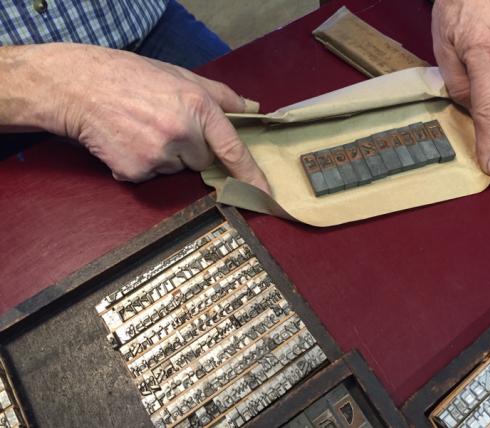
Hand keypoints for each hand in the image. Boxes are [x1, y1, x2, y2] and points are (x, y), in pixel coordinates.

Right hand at [0, 43, 269, 192]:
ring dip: (164, 156)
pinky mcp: (135, 171)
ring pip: (175, 170)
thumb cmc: (131, 77)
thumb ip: (221, 94)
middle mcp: (181, 133)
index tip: (265, 194)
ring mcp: (158, 155)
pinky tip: (127, 142)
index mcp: (198, 106)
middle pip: (201, 161)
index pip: (232, 148)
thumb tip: (253, 106)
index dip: (250, 174)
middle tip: (161, 124)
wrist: (79, 87)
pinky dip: (141, 164)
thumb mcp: (180, 76)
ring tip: (140, 129)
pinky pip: (150, 176)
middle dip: (188, 148)